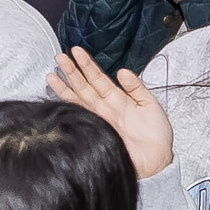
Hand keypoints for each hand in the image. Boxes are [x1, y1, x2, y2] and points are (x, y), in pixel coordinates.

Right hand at [48, 48, 173, 177]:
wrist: (157, 158)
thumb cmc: (157, 135)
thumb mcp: (150, 104)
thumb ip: (136, 87)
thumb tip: (122, 71)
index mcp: (117, 99)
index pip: (98, 78)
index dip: (87, 64)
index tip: (76, 51)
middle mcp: (104, 108)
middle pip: (83, 86)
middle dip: (71, 71)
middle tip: (59, 56)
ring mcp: (98, 119)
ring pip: (77, 99)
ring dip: (64, 87)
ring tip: (51, 74)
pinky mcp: (96, 131)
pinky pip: (80, 116)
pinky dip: (69, 107)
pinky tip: (59, 99)